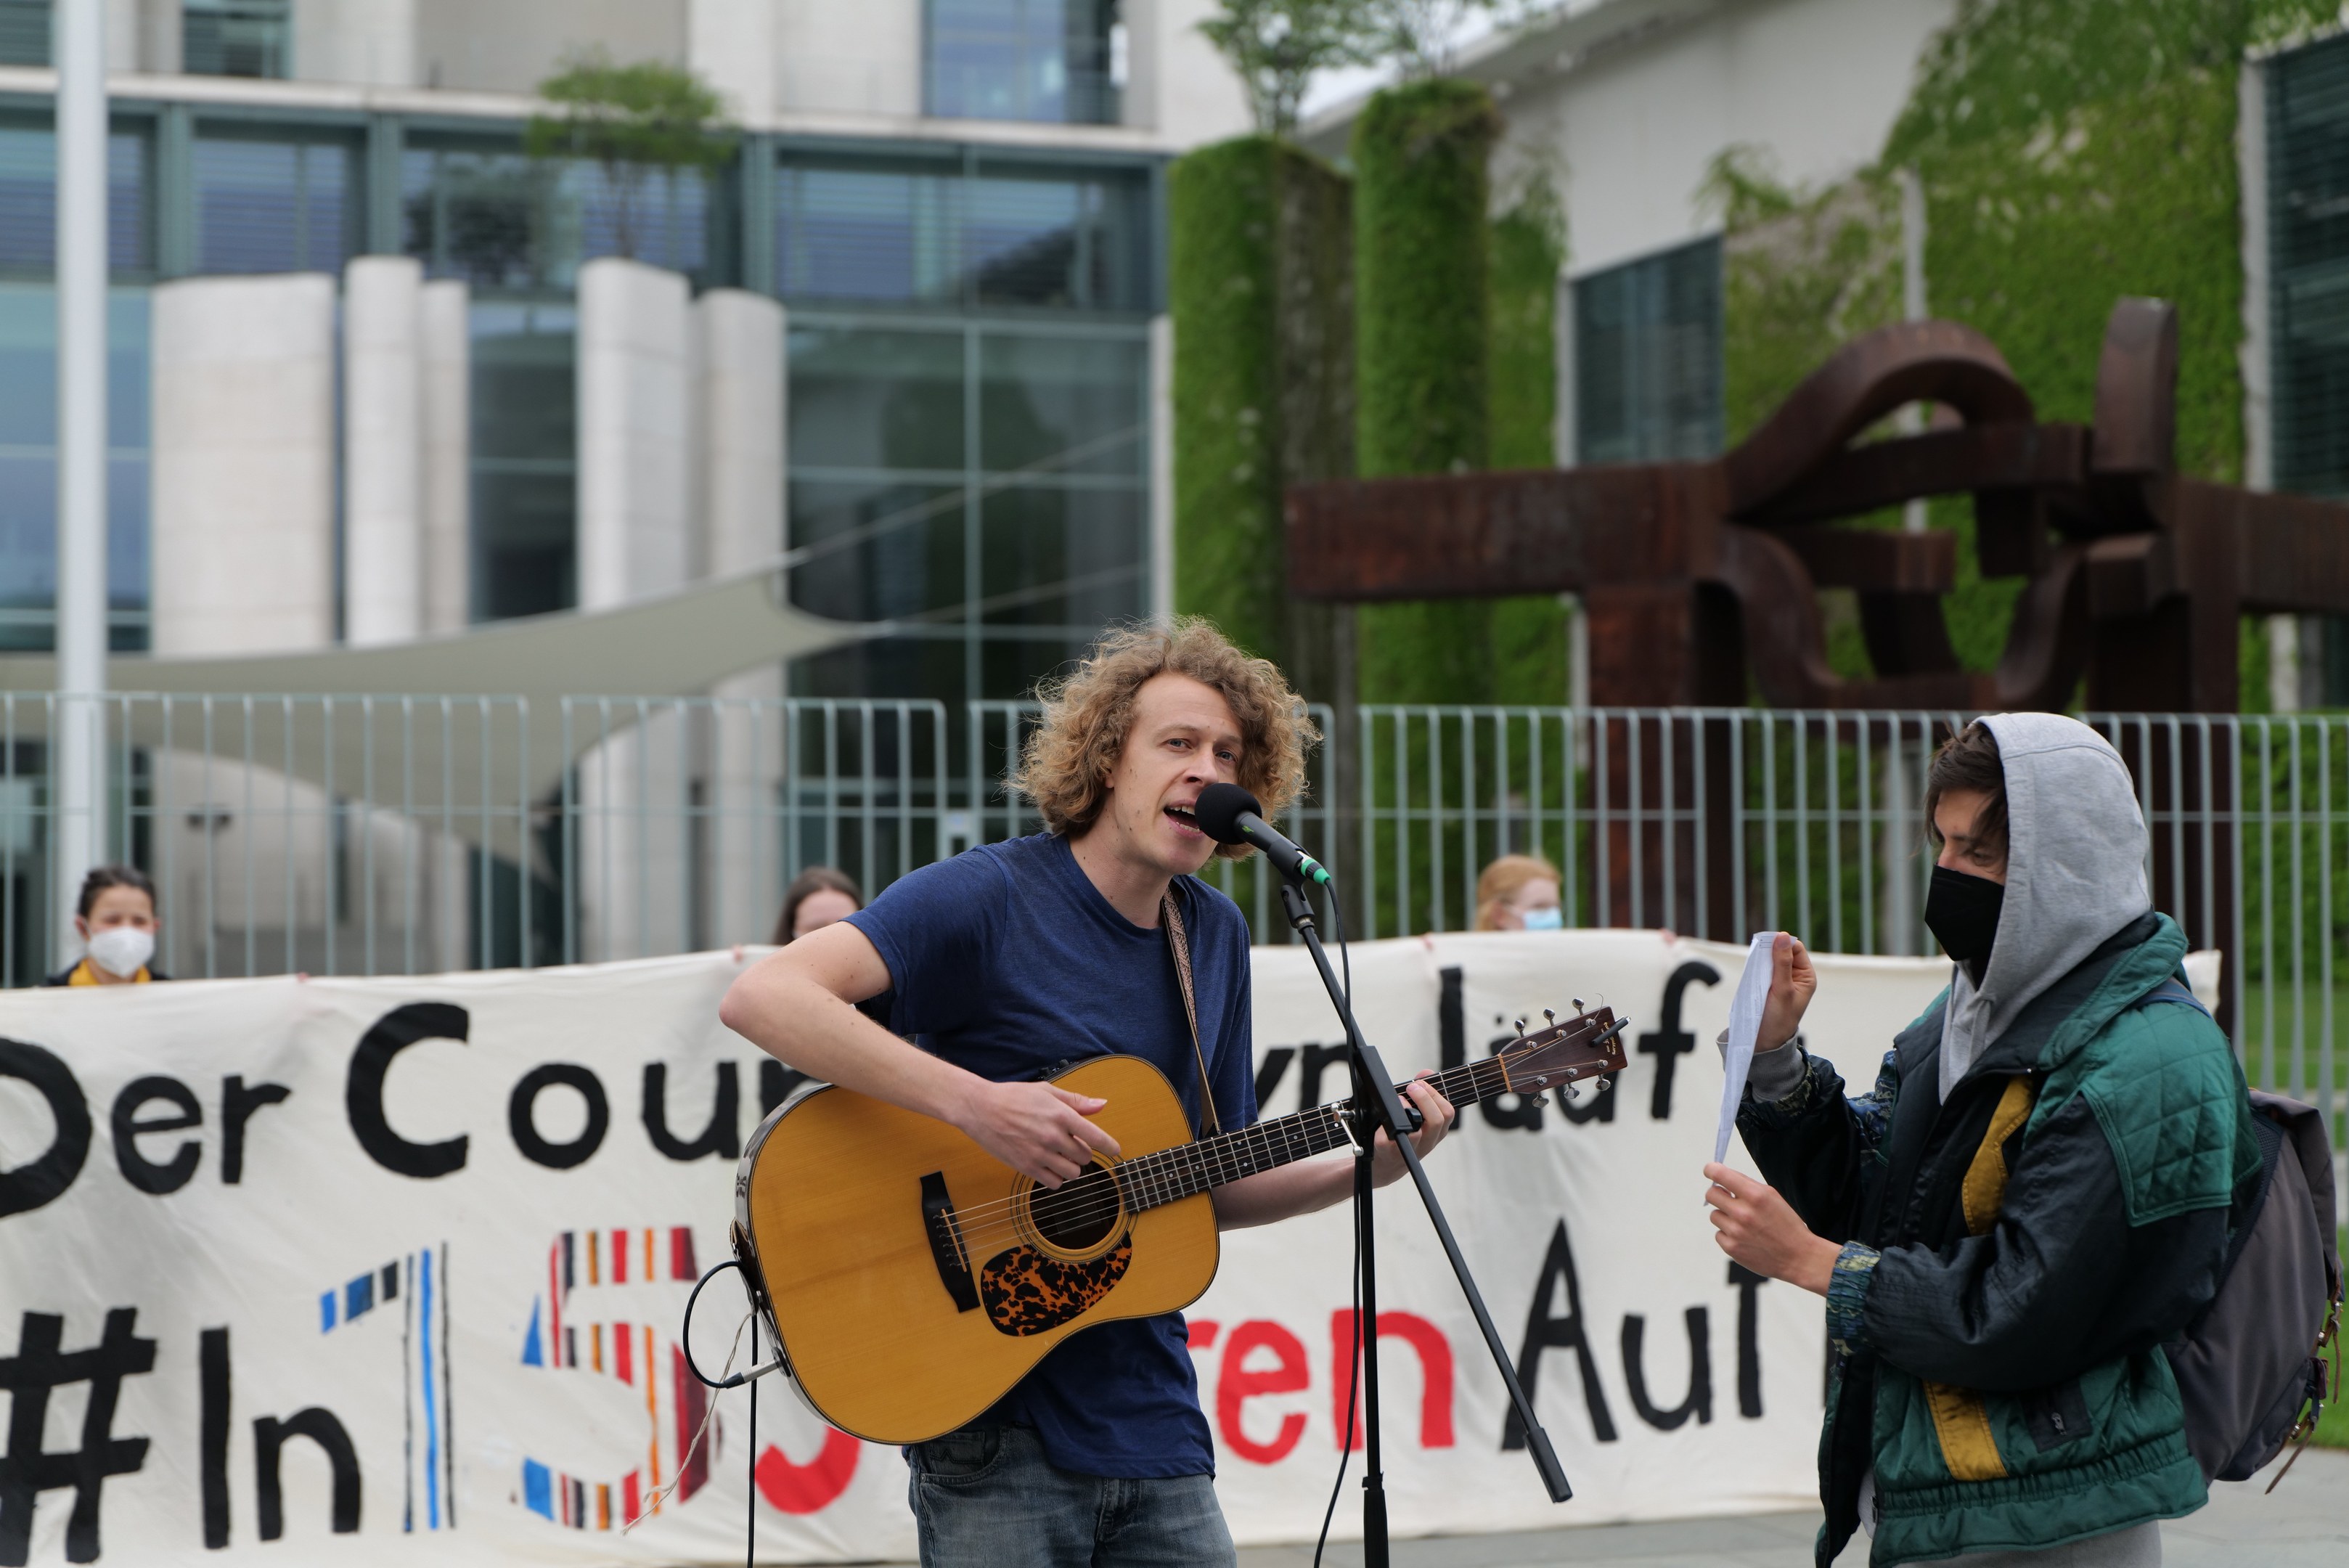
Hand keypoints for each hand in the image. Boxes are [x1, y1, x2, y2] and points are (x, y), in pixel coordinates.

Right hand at [956, 1080, 1121, 1187]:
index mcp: (1061, 1115)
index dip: (1110, 1146)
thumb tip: (1101, 1105)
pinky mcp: (1026, 1167)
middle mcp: (1053, 1136)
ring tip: (1059, 1157)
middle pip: (1084, 1157)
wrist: (980, 1109)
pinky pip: (1054, 1183)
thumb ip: (1076, 1101)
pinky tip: (1049, 1167)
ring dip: (1070, 1167)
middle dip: (1081, 1152)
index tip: (1115, 1150)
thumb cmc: (1014, 1097)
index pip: (1096, 1137)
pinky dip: (1056, 1178)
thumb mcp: (1046, 1091)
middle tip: (1070, 1145)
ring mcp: (1039, 1154)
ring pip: (1072, 1173)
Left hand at [1370, 1074, 1455, 1186]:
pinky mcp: (1390, 1153)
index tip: (1421, 1083)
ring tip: (1399, 1099)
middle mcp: (1427, 1143)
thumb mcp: (1417, 1115)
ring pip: (1416, 1134)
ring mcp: (1410, 1150)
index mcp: (1436, 1133)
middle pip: (1437, 1121)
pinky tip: (1385, 1115)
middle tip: (1411, 1087)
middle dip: (1424, 1098)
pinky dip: (1388, 1123)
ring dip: (1407, 1110)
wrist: (1385, 1164)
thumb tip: (1427, 1072)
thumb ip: (1422, 1092)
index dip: (1435, 1094)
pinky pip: (1391, 1138)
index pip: (1447, 1113)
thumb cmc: (1402, 1134)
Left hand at [1703, 1164, 1840, 1294]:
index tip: (1710, 1171)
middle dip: (1718, 1194)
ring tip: (1744, 1223)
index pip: (1720, 1174)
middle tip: (1728, 1199)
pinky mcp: (1731, 1248)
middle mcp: (1743, 1213)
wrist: (1798, 1257)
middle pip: (1711, 1194)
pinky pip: (1719, 1234)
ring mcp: (1735, 1232)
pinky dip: (1728, 1234)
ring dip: (1725, 1216)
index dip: (1711, 1170)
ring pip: (1714, 1215)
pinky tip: (1745, 1238)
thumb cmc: (1786, 1224)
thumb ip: (1747, 1185)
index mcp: (1755, 1196)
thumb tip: (1721, 1175)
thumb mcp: (1772, 1197)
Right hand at [1756, 932, 1815, 1051]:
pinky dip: (1757, 967)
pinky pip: (1763, 969)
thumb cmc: (1779, 1017)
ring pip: (1771, 959)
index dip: (1783, 943)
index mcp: (1805, 976)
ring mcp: (1781, 980)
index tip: (1767, 944)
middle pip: (1783, 951)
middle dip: (1771, 951)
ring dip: (1763, 960)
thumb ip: (1782, 963)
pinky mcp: (1768, 985)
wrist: (1765, 1041)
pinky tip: (1752, 973)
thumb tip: (1782, 935)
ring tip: (1756, 968)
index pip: (1796, 948)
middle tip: (1759, 958)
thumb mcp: (1782, 989)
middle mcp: (1795, 976)